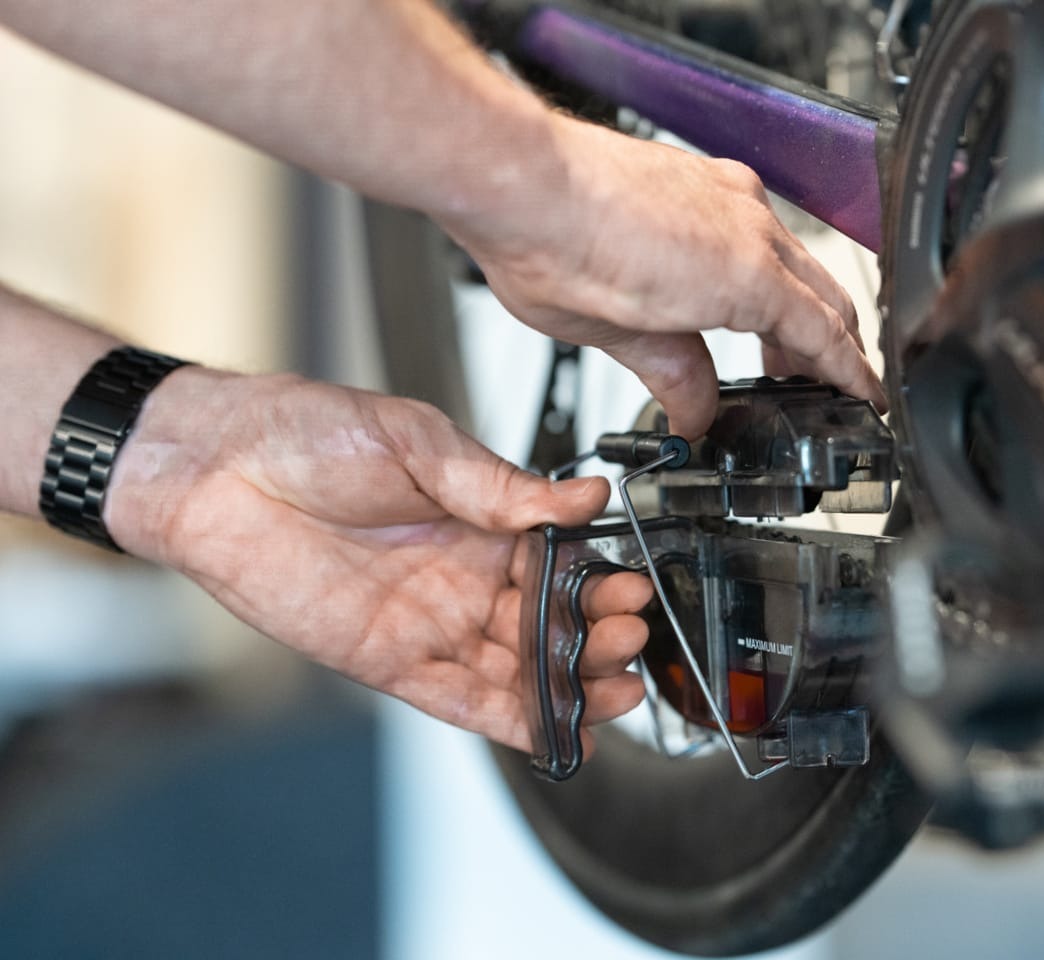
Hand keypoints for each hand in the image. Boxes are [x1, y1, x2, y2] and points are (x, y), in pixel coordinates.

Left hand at [104, 367, 651, 752]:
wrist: (218, 467)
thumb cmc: (309, 434)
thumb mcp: (419, 440)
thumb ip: (500, 484)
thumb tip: (584, 494)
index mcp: (481, 520)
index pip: (561, 562)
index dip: (600, 580)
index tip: (633, 587)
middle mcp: (464, 577)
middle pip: (551, 622)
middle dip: (596, 634)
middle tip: (630, 634)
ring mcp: (431, 624)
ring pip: (520, 669)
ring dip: (572, 683)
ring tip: (619, 688)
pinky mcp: (391, 662)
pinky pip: (464, 702)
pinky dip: (514, 722)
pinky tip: (560, 732)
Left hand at [448, 115, 886, 438]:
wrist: (517, 179)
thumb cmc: (555, 248)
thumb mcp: (624, 339)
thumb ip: (677, 375)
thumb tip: (698, 409)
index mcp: (745, 275)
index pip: (823, 334)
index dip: (850, 373)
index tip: (864, 396)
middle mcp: (750, 223)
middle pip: (822, 293)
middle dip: (827, 345)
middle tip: (815, 386)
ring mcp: (728, 192)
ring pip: (793, 258)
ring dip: (795, 305)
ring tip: (771, 348)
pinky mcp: (700, 175)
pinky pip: (758, 227)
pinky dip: (764, 267)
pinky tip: (732, 289)